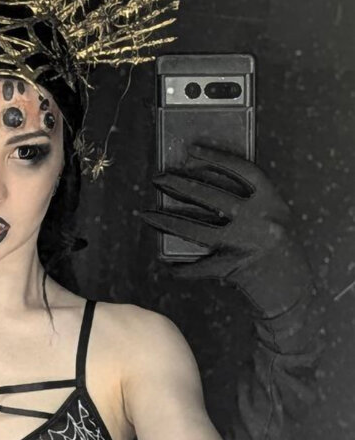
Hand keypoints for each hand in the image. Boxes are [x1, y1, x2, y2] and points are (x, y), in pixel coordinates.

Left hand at [139, 144, 312, 319]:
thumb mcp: (274, 217)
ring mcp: (244, 244)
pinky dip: (182, 268)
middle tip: (158, 179)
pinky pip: (199, 267)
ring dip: (167, 222)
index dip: (216, 158)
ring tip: (146, 214)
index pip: (241, 170)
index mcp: (271, 201)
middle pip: (211, 196)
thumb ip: (250, 202)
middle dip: (179, 186)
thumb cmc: (279, 249)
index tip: (191, 150)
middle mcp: (259, 219)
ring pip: (196, 229)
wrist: (293, 288)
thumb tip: (204, 187)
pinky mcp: (232, 268)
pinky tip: (166, 264)